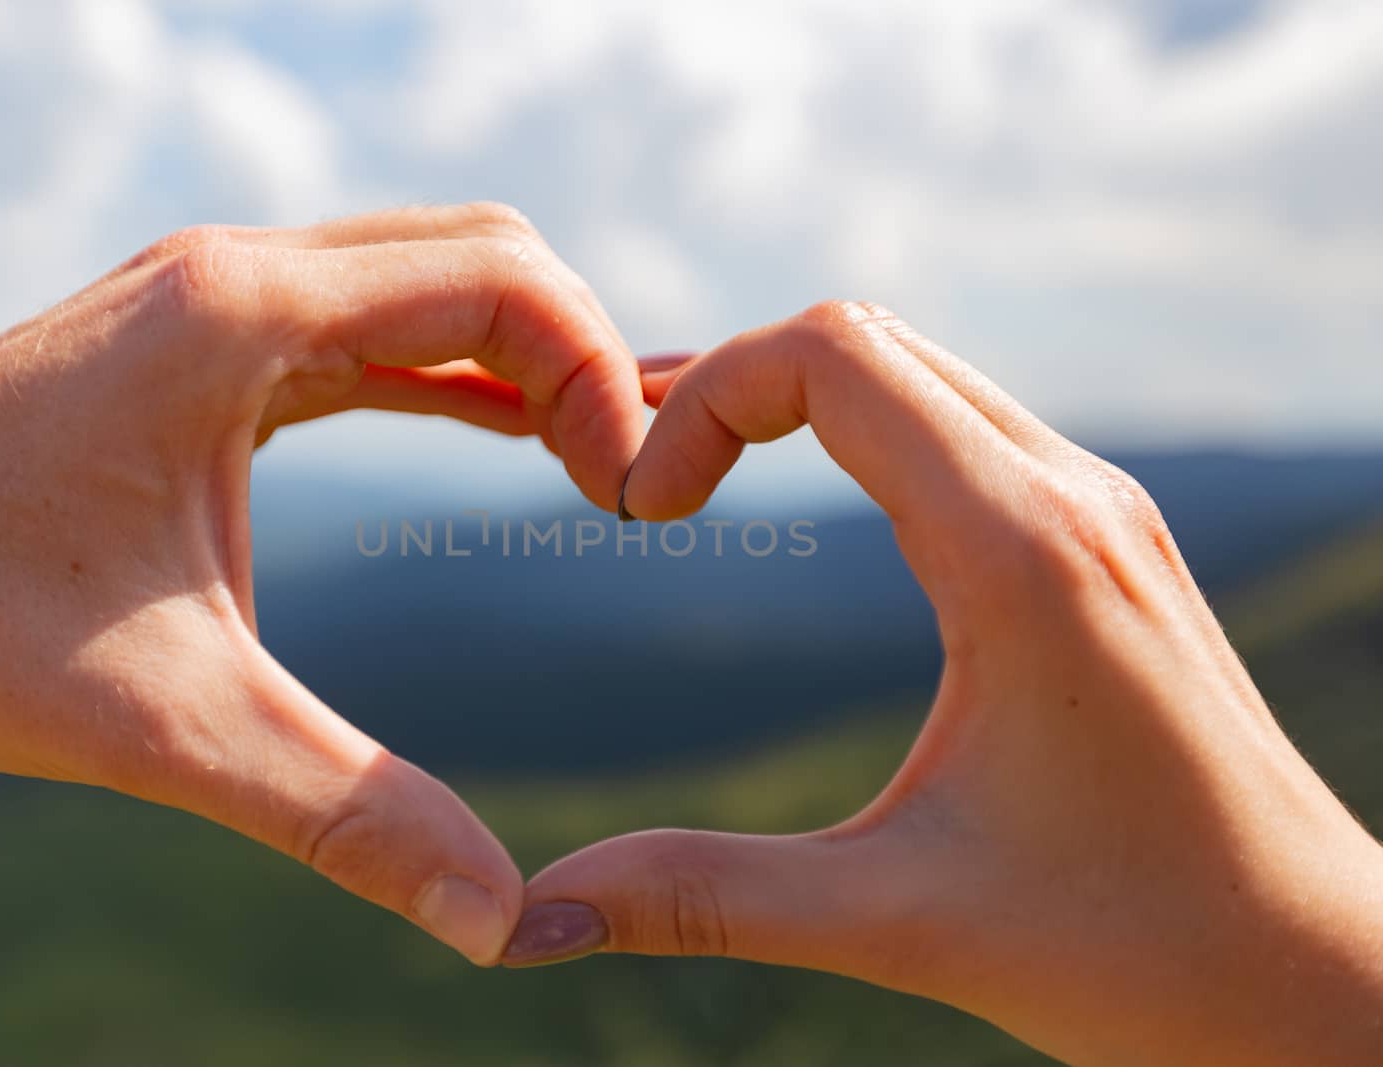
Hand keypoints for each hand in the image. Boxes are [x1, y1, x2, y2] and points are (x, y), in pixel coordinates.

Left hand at [0, 203, 650, 965]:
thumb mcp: (173, 727)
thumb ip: (346, 814)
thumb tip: (498, 921)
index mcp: (240, 316)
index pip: (495, 282)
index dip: (597, 372)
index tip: (625, 492)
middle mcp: (233, 274)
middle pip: (478, 252)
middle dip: (582, 349)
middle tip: (627, 477)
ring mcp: (210, 298)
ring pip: (424, 274)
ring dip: (524, 352)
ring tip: (598, 455)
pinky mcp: (196, 341)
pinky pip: (366, 325)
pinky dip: (456, 368)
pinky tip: (504, 432)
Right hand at [509, 302, 1382, 1064]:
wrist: (1316, 981)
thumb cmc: (1139, 952)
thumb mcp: (900, 919)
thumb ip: (707, 896)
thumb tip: (540, 910)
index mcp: (1019, 555)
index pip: (830, 357)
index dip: (700, 400)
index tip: (639, 511)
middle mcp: (1071, 497)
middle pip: (864, 337)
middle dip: (728, 383)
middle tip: (633, 479)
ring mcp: (1101, 511)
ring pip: (920, 369)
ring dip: (796, 397)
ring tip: (690, 476)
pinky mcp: (1109, 544)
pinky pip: (966, 423)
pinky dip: (863, 429)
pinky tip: (812, 500)